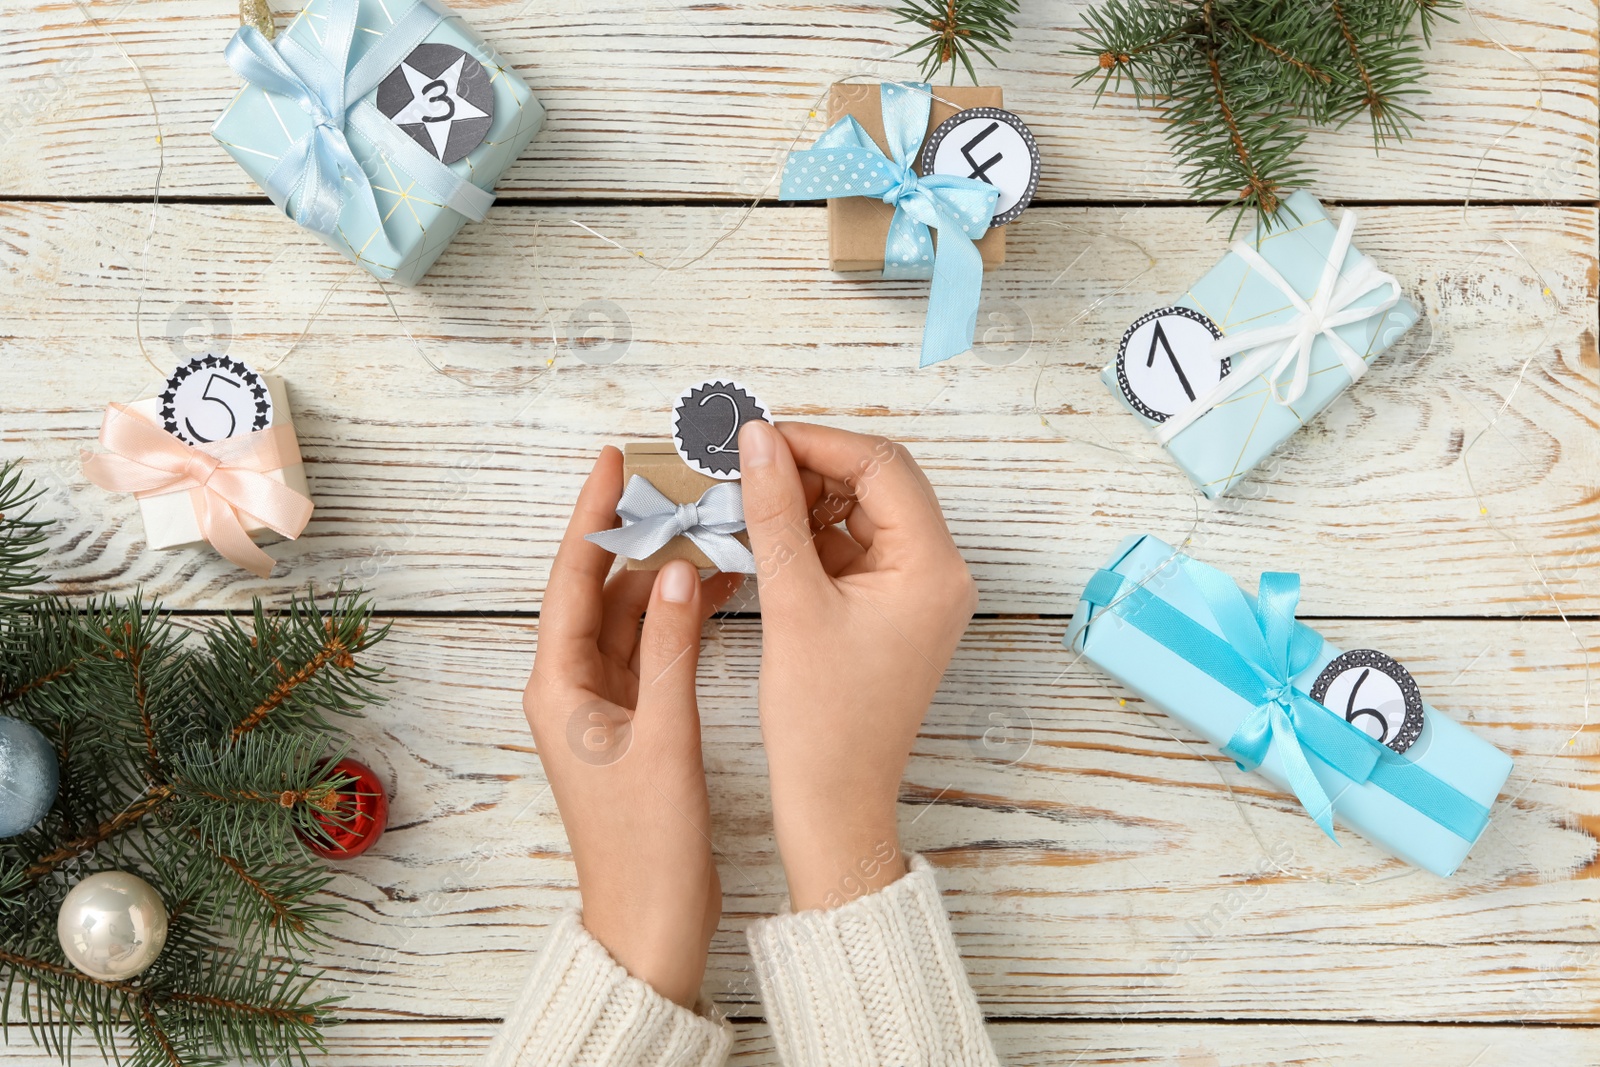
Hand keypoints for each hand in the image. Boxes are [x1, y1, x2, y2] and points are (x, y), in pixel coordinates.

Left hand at [522, 447, 742, 1006]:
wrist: (649, 922)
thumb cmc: (646, 845)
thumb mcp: (662, 737)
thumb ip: (668, 649)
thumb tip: (674, 572)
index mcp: (558, 688)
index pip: (572, 580)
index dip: (592, 517)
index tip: (611, 462)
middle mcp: (572, 689)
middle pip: (600, 592)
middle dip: (638, 540)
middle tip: (678, 488)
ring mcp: (603, 707)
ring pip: (630, 619)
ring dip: (665, 579)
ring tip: (709, 530)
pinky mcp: (634, 725)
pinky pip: (652, 650)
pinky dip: (679, 619)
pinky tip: (716, 591)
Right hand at [737, 421, 976, 911]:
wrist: (835, 803)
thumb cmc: (822, 723)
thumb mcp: (792, 603)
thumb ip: (776, 511)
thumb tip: (759, 440)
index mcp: (933, 567)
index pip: (880, 465)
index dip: (815, 442)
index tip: (755, 437)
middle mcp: (940, 573)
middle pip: (878, 483)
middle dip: (811, 467)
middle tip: (745, 464)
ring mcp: (920, 592)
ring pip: (864, 513)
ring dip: (809, 500)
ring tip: (748, 502)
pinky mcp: (895, 611)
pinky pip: (856, 549)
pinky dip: (814, 537)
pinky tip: (766, 537)